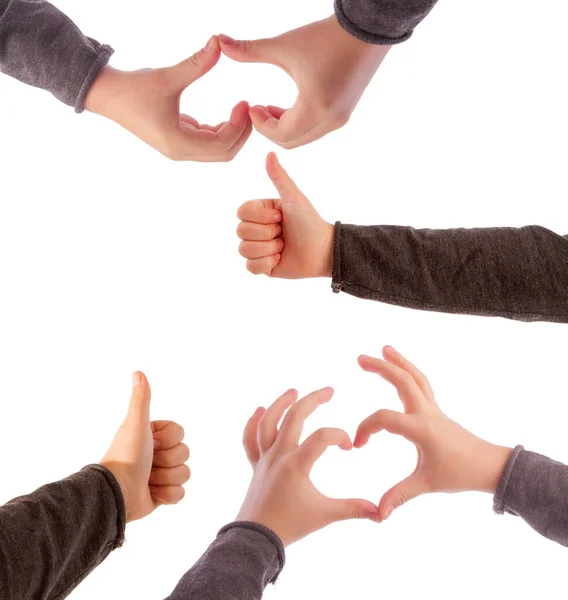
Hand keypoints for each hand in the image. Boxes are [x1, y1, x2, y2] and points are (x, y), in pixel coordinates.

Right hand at [85, 36, 251, 160]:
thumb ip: (196, 64)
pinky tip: (228, 114)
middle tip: (248, 109)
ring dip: (232, 133)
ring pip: (216, 151)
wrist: (106, 95)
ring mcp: (178, 149)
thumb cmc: (134, 88)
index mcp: (178, 143)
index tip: (245, 102)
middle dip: (240, 133)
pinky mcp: (177, 142)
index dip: (239, 126)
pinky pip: (206, 144)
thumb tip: (218, 42)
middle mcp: (180, 152)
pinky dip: (220, 131)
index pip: (221, 144)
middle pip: (223, 154)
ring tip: (240, 109)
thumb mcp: (167, 76)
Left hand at [100, 372, 190, 522]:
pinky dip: (167, 495)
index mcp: (153, 435)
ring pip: (185, 473)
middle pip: (185, 453)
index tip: (151, 443)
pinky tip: (152, 493)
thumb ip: (141, 399)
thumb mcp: (136, 423)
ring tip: (148, 480)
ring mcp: (161, 474)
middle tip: (148, 464)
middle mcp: (158, 453)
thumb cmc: (126, 455)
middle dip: (167, 461)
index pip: (181, 434)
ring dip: (166, 478)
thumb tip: (138, 372)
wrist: (117, 492)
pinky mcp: (162, 495)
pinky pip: (181, 494)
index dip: (169, 440)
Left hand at [219, 16, 389, 148]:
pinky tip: (289, 106)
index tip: (251, 106)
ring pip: (304, 138)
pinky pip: (316, 130)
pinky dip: (299, 123)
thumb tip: (219, 42)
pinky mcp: (345, 114)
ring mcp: (340, 120)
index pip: (280, 134)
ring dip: (285, 127)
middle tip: (257, 110)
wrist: (367, 29)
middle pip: (291, 142)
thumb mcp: (285, 45)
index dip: (261, 124)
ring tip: (270, 108)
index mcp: (315, 108)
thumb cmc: (325, 36)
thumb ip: (251, 50)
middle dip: (271, 129)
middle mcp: (330, 120)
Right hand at [237, 153, 333, 277]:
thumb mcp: (294, 198)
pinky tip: (280, 259)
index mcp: (260, 212)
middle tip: (284, 233)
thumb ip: (280, 178)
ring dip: (267, 248)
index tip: (280, 217)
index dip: (261, 217)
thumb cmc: (310, 222)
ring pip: (244, 249)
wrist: (322, 250)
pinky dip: (266, 263)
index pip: (241, 212)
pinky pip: (250, 267)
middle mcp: (256, 229)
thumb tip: (270, 153)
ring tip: (283, 247)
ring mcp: (257, 248)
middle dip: (267, 233)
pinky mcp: (261, 267)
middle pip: (241, 231)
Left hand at [237, 387, 379, 545]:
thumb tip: (381, 513)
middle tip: (329, 390)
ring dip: (280, 403)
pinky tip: (259, 409)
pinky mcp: (255, 465)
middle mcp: (278, 455)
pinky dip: (251, 423)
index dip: (339, 436)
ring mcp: (264, 458)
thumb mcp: (325, 515)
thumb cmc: (291, 526)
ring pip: (267, 422)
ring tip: (294, 391)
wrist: (256, 539)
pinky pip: (249, 440)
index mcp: (296, 465)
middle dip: (313, 400)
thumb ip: (353, 509)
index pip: (322, 437)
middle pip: (293, 417)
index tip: (349, 447)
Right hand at [354, 346, 512, 520]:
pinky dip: (409, 372)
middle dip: (380, 367)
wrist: (489, 466)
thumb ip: (399, 495)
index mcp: (420, 428)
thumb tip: (378, 514)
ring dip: (398, 362)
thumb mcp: (427, 484)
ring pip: (415, 377)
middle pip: (402, 380)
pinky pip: (421, 384)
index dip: (366, 428)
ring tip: (384, 349)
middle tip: (360, 358)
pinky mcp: (436, 410)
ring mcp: (432, 408)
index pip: (384, 418)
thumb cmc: (459, 473)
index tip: (358, 445)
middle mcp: (426, 412)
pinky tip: (402, 369)